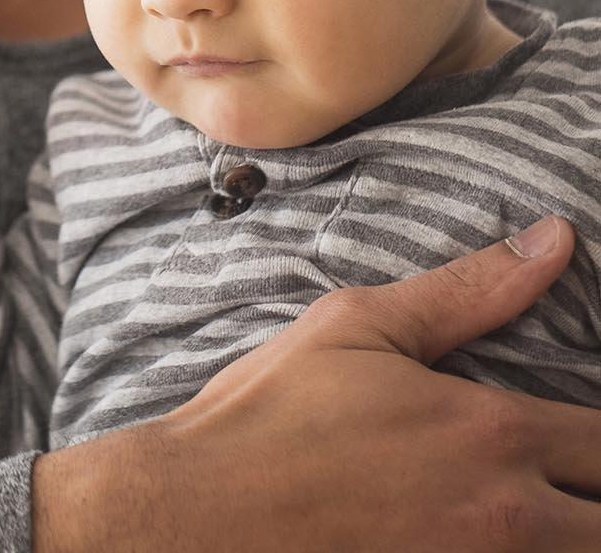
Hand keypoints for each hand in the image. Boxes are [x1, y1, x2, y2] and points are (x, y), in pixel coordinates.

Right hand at [33, 217, 600, 551]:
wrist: (202, 512)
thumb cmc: (271, 414)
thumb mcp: (358, 327)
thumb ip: (468, 290)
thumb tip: (556, 239)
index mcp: (490, 434)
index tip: (586, 432)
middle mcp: (505, 517)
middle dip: (599, 492)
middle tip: (572, 473)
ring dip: (571, 533)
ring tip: (546, 511)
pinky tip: (486, 535)